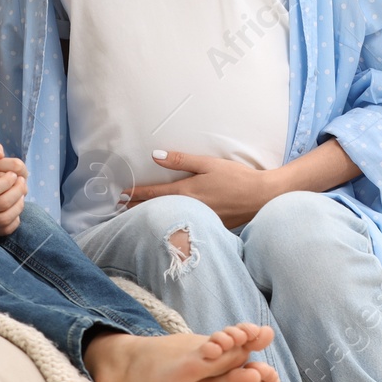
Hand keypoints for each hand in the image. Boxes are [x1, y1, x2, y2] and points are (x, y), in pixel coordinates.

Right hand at [0, 143, 25, 235]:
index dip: (6, 181)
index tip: (12, 174)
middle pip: (1, 204)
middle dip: (17, 190)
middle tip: (20, 180)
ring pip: (5, 218)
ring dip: (18, 203)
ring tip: (20, 191)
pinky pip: (5, 230)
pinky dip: (16, 218)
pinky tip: (15, 206)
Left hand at [126, 151, 275, 228]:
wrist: (262, 197)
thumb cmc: (237, 178)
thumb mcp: (209, 164)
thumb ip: (181, 160)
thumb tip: (155, 156)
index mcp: (187, 192)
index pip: (154, 193)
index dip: (135, 194)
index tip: (119, 195)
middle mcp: (190, 209)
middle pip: (157, 209)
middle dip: (137, 208)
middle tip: (119, 208)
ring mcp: (199, 220)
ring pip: (170, 217)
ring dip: (153, 216)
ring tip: (137, 215)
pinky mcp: (209, 226)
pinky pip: (184, 223)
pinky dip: (172, 221)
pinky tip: (169, 221)